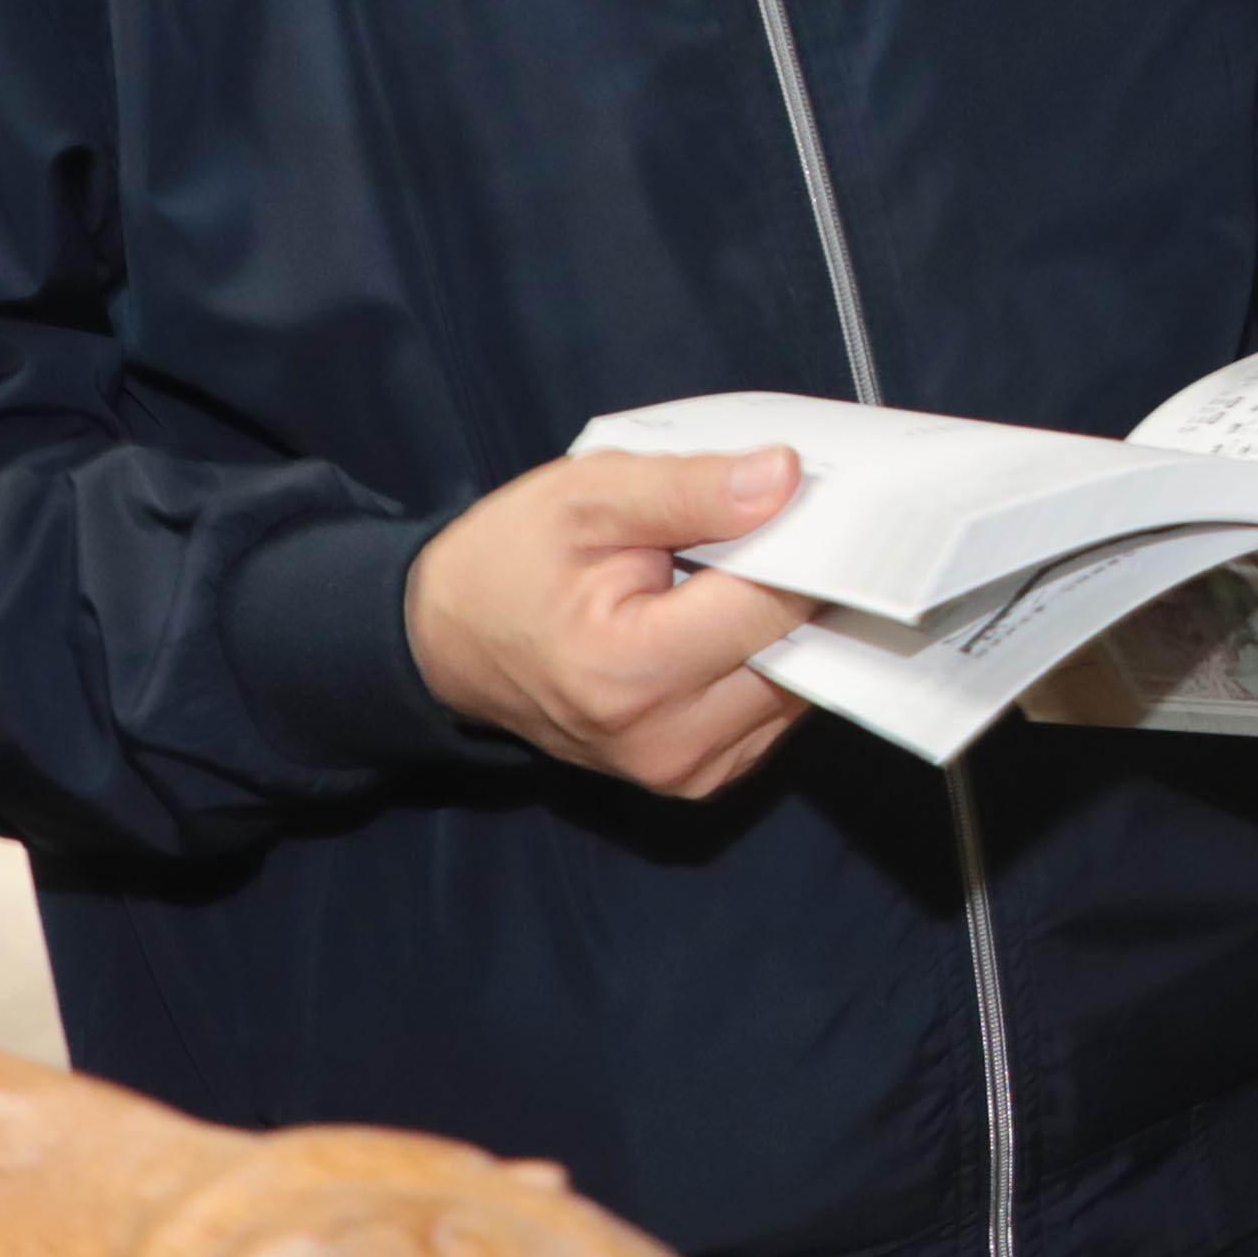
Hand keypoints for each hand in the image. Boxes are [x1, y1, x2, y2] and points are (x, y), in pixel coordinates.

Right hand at [407, 449, 815, 801]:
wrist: (451, 644)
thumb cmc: (510, 562)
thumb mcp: (586, 496)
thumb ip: (690, 488)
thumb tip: (786, 479)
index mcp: (632, 670)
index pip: (774, 606)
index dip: (802, 545)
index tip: (806, 504)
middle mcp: (667, 741)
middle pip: (799, 650)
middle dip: (795, 586)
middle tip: (761, 534)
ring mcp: (686, 771)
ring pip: (802, 684)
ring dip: (784, 627)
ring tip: (723, 582)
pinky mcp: (701, 777)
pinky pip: (777, 710)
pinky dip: (766, 661)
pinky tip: (720, 625)